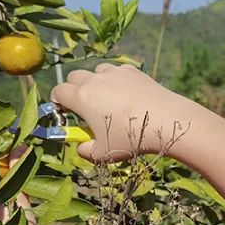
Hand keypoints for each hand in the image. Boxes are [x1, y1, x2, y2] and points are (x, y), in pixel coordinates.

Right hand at [50, 64, 193, 162]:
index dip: (58, 102)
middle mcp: (94, 80)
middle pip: (74, 77)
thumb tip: (81, 148)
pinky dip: (116, 80)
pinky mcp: (132, 71)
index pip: (58, 92)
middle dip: (74, 89)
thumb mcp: (104, 153)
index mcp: (81, 97)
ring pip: (96, 71)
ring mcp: (114, 72)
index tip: (65, 112)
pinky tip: (127, 94)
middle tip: (84, 107)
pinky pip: (117, 71)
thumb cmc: (130, 138)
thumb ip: (86, 151)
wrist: (166, 121)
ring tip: (106, 99)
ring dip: (95, 82)